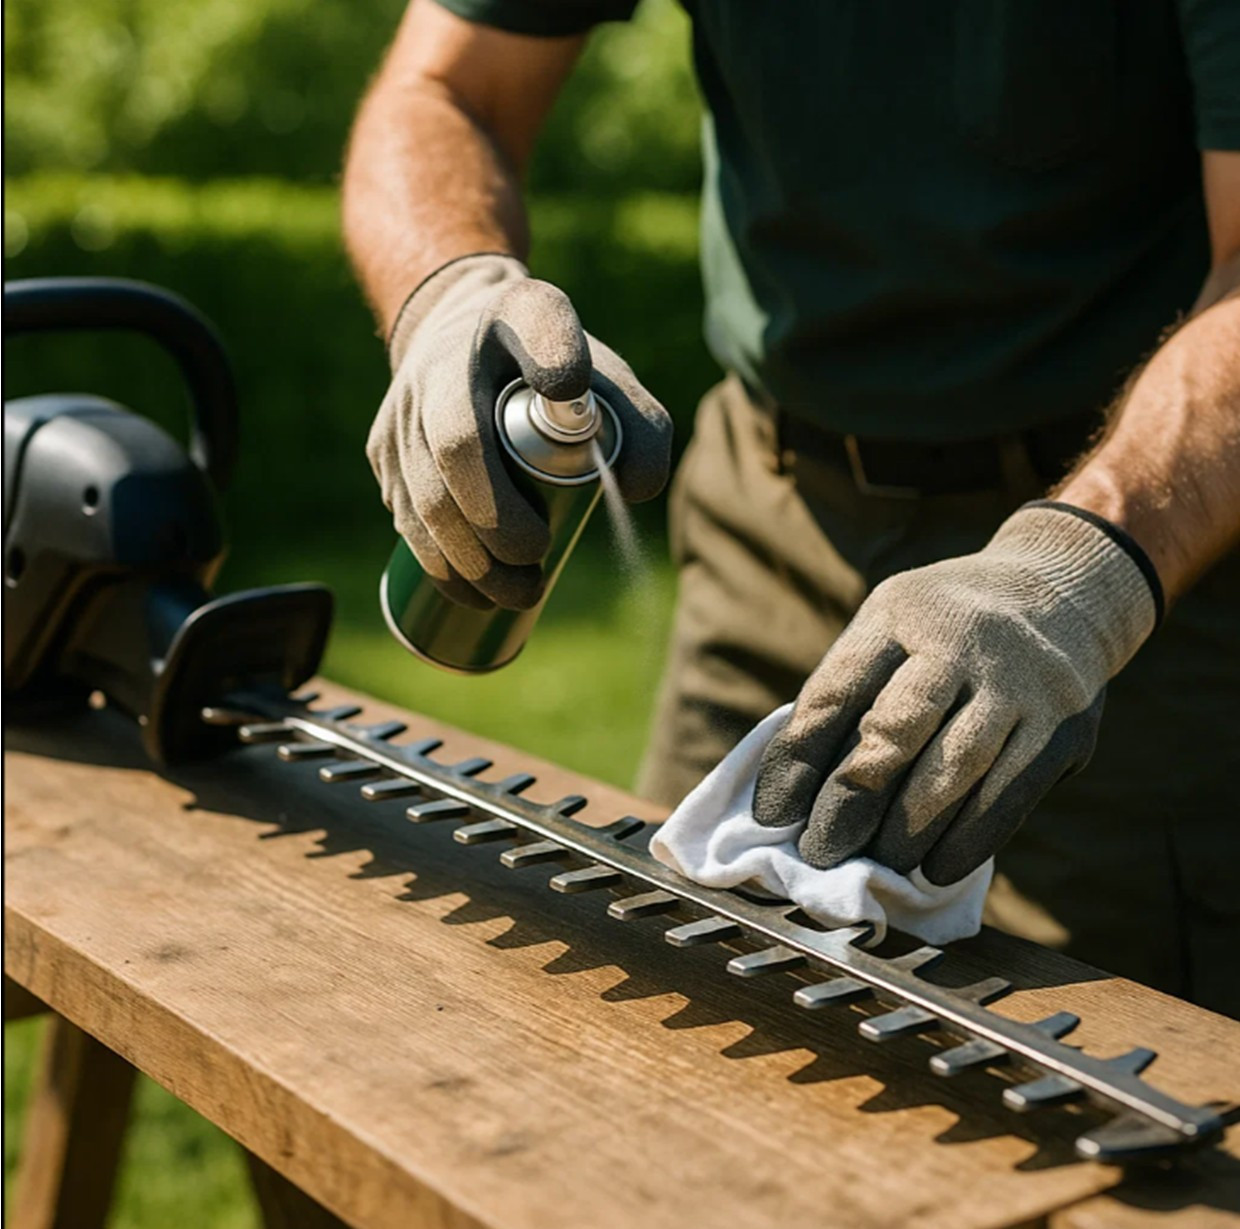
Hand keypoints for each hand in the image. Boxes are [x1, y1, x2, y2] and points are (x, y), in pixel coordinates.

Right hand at [367, 253, 671, 609]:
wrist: (468, 326)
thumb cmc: (556, 359)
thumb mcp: (612, 374)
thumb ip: (641, 427)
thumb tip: (631, 492)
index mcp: (492, 337)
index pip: (474, 421)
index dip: (494, 494)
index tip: (542, 540)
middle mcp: (431, 373)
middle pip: (441, 480)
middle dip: (487, 545)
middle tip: (533, 581)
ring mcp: (399, 416)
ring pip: (417, 508)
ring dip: (462, 568)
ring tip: (517, 596)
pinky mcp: (382, 453)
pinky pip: (404, 518)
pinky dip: (438, 566)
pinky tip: (474, 596)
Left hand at [753, 503, 1160, 883]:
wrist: (1061, 591)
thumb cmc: (944, 630)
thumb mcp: (890, 628)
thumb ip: (850, 692)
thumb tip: (797, 791)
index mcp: (899, 612)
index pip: (837, 691)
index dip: (799, 758)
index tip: (772, 816)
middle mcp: (963, 639)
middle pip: (896, 729)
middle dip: (851, 800)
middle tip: (821, 853)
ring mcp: (1022, 681)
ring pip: (955, 767)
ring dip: (908, 828)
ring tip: (876, 866)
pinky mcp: (1065, 725)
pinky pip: (1010, 793)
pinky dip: (969, 839)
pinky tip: (936, 869)